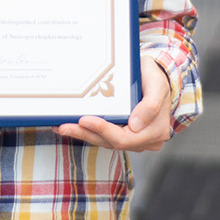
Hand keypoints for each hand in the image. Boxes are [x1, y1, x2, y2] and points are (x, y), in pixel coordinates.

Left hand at [55, 56, 172, 152]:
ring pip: (104, 141)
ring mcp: (133, 139)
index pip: (125, 138)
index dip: (103, 131)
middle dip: (86, 134)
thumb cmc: (156, 79)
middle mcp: (144, 140)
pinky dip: (87, 131)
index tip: (84, 120)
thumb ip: (150, 106)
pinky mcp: (122, 134)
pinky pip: (103, 136)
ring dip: (82, 134)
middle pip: (111, 142)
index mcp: (155, 131)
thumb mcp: (157, 86)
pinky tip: (71, 125)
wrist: (156, 77)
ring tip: (62, 126)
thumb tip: (135, 125)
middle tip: (64, 126)